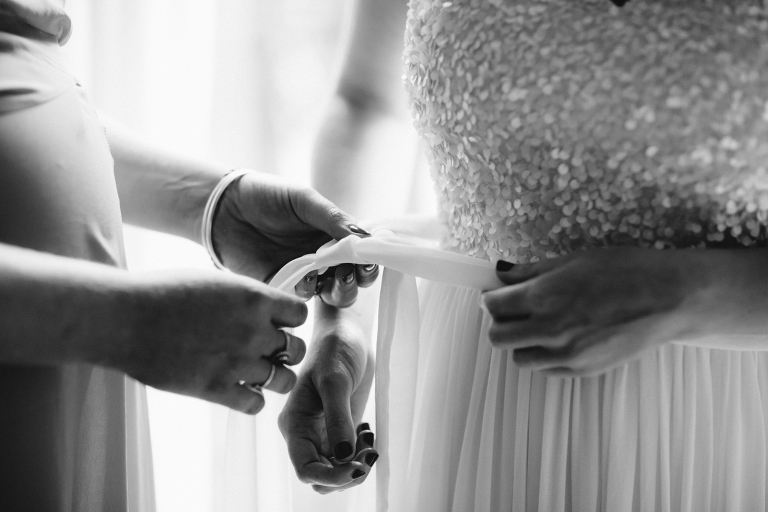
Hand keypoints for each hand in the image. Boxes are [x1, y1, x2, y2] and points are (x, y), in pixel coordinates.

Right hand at [108, 268, 307, 413]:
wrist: (126, 319)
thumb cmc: (163, 293)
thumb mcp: (215, 282)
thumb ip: (245, 298)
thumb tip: (265, 309)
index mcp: (254, 299)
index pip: (299, 314)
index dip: (289, 320)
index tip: (277, 323)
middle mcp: (254, 331)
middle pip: (297, 349)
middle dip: (287, 350)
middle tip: (270, 351)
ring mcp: (237, 363)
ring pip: (284, 380)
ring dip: (274, 377)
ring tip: (257, 373)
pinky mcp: (216, 390)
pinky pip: (255, 404)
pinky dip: (251, 400)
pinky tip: (237, 390)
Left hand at [211, 171, 378, 305]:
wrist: (223, 207)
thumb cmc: (266, 195)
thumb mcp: (304, 200)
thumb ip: (333, 218)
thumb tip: (364, 235)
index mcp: (332, 234)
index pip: (360, 254)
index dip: (369, 262)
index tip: (368, 262)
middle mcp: (322, 257)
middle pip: (350, 280)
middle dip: (355, 281)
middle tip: (348, 273)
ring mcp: (303, 273)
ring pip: (331, 293)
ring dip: (338, 290)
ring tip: (332, 279)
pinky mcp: (281, 285)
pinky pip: (301, 297)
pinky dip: (308, 291)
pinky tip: (303, 279)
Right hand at [278, 310, 376, 492]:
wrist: (347, 330)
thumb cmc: (334, 347)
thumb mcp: (335, 380)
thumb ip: (338, 419)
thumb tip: (342, 456)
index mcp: (294, 423)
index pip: (305, 468)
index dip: (330, 477)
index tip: (356, 468)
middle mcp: (305, 432)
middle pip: (321, 476)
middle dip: (346, 473)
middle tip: (369, 452)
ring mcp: (322, 431)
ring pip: (336, 470)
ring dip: (356, 465)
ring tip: (369, 439)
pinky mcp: (340, 427)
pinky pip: (348, 456)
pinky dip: (361, 453)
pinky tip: (368, 431)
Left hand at [482, 248, 705, 376]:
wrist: (669, 299)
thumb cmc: (626, 270)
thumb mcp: (573, 260)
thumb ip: (532, 271)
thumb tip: (502, 273)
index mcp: (544, 297)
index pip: (493, 306)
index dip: (492, 298)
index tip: (498, 294)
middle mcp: (549, 330)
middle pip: (498, 337)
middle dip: (501, 322)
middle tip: (515, 310)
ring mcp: (566, 355)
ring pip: (519, 358)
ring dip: (521, 342)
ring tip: (540, 324)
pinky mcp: (582, 371)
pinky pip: (546, 369)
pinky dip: (544, 355)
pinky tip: (561, 337)